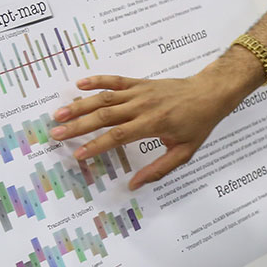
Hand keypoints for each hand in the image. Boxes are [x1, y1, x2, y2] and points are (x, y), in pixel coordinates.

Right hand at [49, 59, 252, 189]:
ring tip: (58, 113)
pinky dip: (97, 80)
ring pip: (105, 98)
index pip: (118, 136)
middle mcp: (143, 106)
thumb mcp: (184, 152)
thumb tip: (134, 185)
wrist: (210, 93)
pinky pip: (116, 81)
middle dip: (78, 126)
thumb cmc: (198, 124)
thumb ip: (159, 169)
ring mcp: (140, 92)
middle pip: (105, 116)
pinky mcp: (141, 83)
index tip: (77, 154)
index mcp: (153, 124)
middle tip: (56, 134)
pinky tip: (79, 84)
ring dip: (80, 105)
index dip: (96, 145)